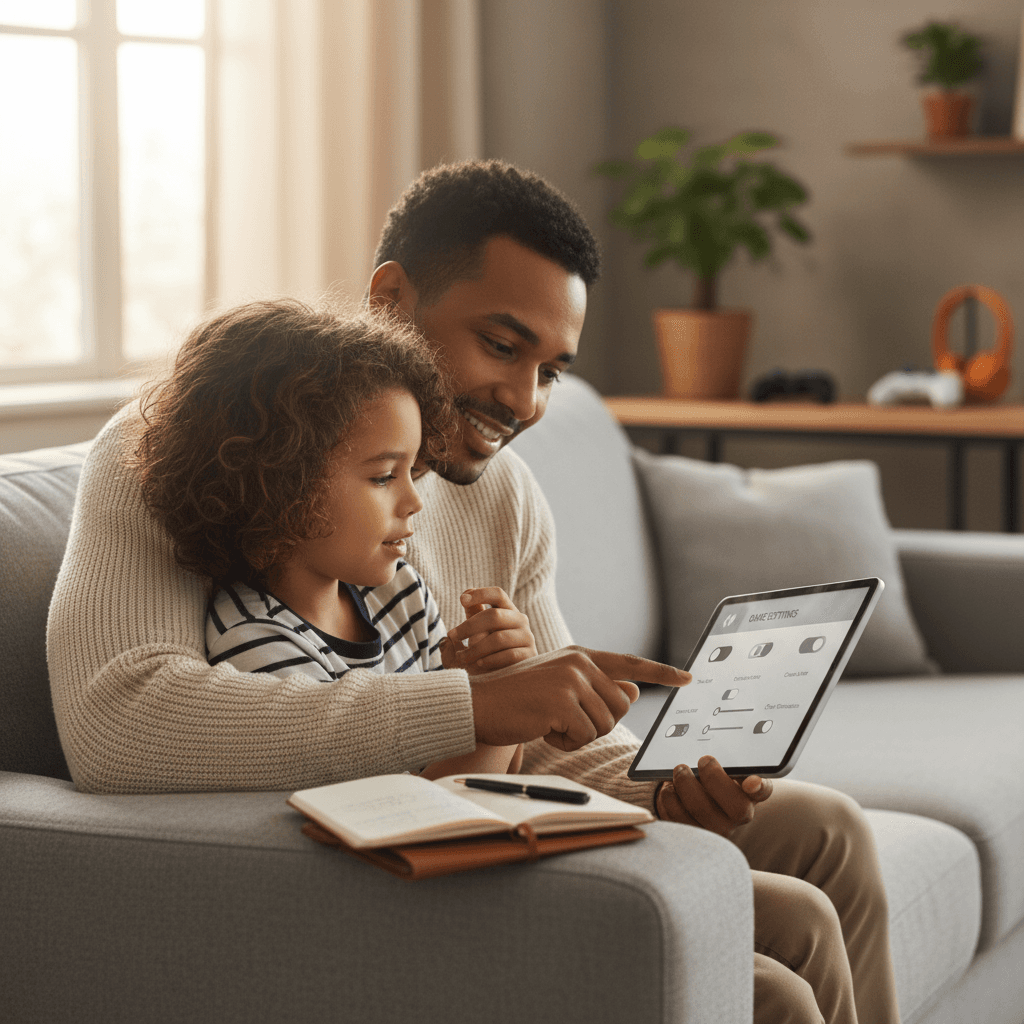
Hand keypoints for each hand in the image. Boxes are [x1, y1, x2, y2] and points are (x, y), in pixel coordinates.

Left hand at [440, 588, 537, 674]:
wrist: (500, 684)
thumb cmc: (483, 657)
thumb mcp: (473, 638)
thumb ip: (469, 621)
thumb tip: (463, 603)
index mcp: (506, 611)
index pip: (497, 595)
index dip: (481, 594)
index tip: (461, 599)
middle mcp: (520, 621)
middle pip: (494, 616)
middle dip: (469, 626)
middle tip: (452, 635)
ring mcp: (527, 638)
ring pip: (499, 638)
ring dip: (476, 648)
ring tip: (462, 658)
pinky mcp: (530, 656)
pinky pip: (509, 655)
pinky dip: (490, 659)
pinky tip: (479, 663)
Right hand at [469, 645, 690, 751]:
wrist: (477, 703)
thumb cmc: (518, 700)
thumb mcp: (560, 689)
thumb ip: (596, 688)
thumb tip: (634, 691)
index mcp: (581, 656)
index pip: (630, 664)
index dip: (662, 673)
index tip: (689, 677)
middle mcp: (580, 663)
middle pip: (620, 707)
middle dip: (597, 723)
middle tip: (564, 721)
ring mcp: (571, 680)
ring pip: (604, 724)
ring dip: (580, 735)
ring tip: (551, 723)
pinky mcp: (561, 702)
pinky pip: (585, 736)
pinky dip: (566, 743)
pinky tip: (543, 730)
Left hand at [655, 756, 772, 838]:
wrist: (695, 798)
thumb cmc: (712, 780)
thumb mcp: (724, 769)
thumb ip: (728, 762)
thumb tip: (719, 759)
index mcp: (751, 793)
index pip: (763, 791)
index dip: (759, 788)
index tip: (751, 781)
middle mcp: (739, 815)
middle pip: (736, 807)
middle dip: (714, 778)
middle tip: (702, 760)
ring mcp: (717, 829)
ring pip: (702, 812)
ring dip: (686, 786)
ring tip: (680, 771)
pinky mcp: (693, 835)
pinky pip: (679, 819)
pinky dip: (670, 799)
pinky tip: (669, 789)